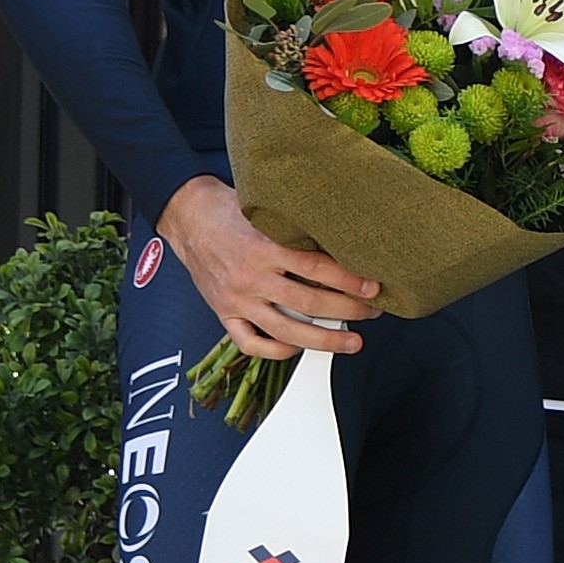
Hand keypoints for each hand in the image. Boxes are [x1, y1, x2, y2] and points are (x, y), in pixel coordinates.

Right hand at [159, 177, 373, 363]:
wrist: (188, 217)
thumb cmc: (232, 211)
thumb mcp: (268, 212)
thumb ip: (299, 230)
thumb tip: (348, 242)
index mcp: (263, 247)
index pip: (316, 269)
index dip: (350, 280)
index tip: (374, 287)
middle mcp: (250, 277)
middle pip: (308, 304)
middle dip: (349, 311)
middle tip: (373, 312)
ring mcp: (236, 299)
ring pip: (285, 331)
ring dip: (324, 340)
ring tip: (352, 342)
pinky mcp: (223, 313)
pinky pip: (250, 343)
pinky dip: (277, 351)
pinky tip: (299, 348)